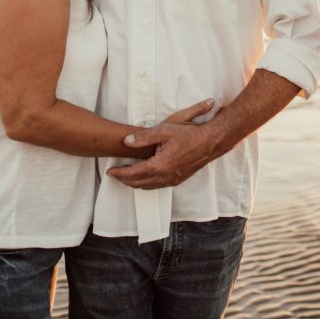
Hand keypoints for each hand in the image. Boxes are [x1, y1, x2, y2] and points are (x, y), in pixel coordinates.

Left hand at [106, 101, 220, 189]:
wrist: (209, 142)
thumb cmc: (188, 134)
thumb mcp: (163, 130)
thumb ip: (143, 137)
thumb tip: (126, 141)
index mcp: (159, 165)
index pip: (133, 174)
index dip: (120, 174)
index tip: (110, 172)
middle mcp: (165, 176)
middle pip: (138, 184)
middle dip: (124, 181)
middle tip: (114, 175)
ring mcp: (172, 180)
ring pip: (148, 187)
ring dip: (134, 183)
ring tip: (125, 177)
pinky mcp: (178, 180)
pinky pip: (157, 186)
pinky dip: (146, 184)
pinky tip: (144, 178)